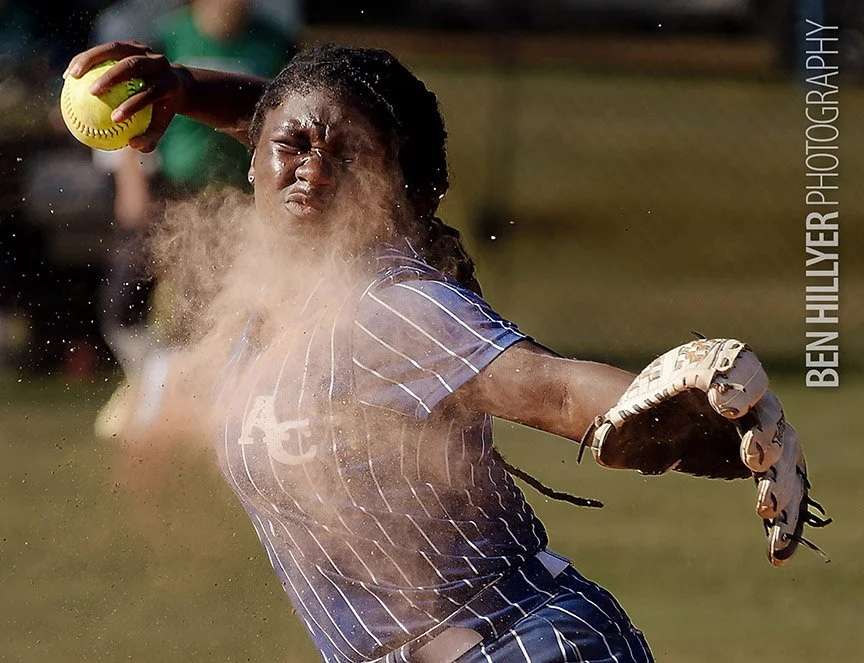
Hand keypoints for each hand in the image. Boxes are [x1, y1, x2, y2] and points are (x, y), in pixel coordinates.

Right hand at [63, 41, 188, 152]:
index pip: (150, 93)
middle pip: (133, 65)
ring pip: (116, 49)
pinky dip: (87, 59)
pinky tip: (70, 74)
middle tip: (92, 92)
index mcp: (169, 84)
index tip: (114, 118)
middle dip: (112, 77)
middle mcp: (159, 63)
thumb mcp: (161, 126)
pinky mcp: (131, 44)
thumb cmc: (162, 111)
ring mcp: (145, 50)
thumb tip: (132, 145)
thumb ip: (150, 139)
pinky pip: (105, 49)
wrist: (174, 84)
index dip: (133, 105)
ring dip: (92, 59)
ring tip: (73, 75)